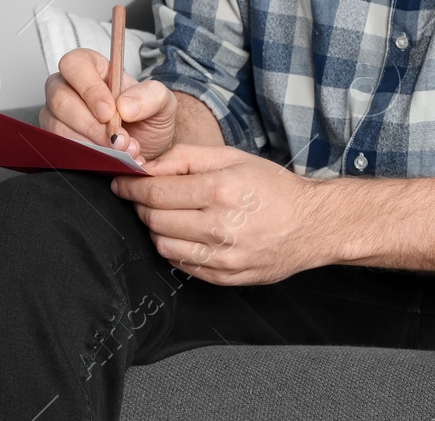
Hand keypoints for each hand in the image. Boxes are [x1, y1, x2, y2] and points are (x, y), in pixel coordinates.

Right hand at [40, 48, 180, 162]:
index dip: (89, 89)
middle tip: (119, 141)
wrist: (146, 150)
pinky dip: (85, 157)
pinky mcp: (56, 139)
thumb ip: (150, 96)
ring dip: (90, 144)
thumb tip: (125, 105)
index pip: (75, 65)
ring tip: (120, 152)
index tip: (109, 113)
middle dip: (91, 125)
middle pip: (60, 99)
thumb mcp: (162, 103)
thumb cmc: (148, 119)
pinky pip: (60, 148)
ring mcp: (57, 114)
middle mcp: (68, 87)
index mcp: (92, 66)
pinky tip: (108, 160)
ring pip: (57, 126)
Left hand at [110, 143, 327, 285]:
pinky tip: (186, 233)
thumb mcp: (232, 157)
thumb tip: (146, 165)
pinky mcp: (225, 277)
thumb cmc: (272, 187)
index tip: (121, 182)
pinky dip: (174, 247)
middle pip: (154, 219)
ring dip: (155, 229)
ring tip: (168, 214)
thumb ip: (185, 157)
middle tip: (142, 195)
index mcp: (221, 190)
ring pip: (162, 245)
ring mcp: (223, 257)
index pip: (156, 192)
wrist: (312, 225)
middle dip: (140, 205)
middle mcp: (220, 226)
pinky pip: (181, 264)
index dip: (131, 186)